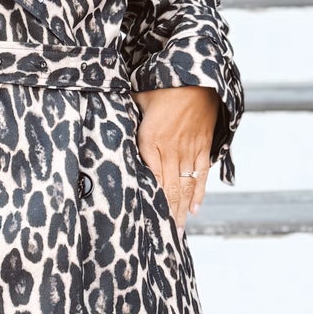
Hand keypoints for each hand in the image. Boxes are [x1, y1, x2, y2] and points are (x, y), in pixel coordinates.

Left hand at [133, 85, 219, 230]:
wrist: (197, 75)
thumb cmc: (162, 85)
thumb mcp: (137, 99)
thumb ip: (126, 116)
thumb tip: (109, 123)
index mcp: (150, 140)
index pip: (149, 179)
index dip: (148, 202)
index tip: (144, 221)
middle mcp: (170, 149)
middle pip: (168, 190)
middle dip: (166, 215)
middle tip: (164, 238)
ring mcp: (189, 150)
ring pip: (185, 187)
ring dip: (182, 210)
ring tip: (178, 231)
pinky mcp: (203, 146)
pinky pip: (202, 175)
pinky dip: (199, 194)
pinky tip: (194, 210)